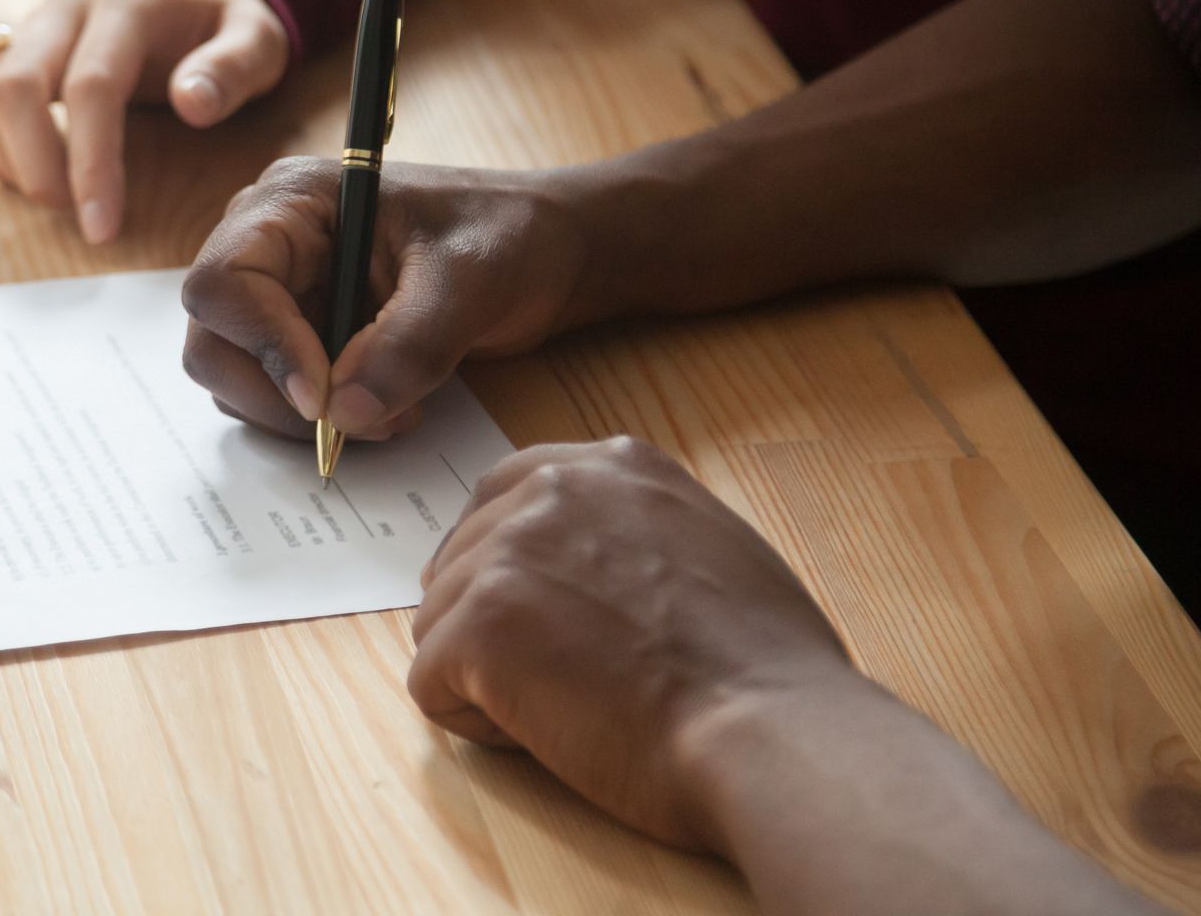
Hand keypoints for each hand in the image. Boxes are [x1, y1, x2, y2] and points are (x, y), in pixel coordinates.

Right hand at [0, 0, 288, 241]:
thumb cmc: (228, 25)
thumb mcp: (259, 40)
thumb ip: (233, 68)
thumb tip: (191, 104)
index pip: (91, 85)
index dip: (90, 162)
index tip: (101, 227)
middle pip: (14, 84)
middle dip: (34, 166)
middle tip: (74, 215)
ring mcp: (32, 16)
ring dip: (5, 157)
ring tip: (57, 195)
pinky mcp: (11, 42)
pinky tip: (35, 171)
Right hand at [180, 157, 591, 437]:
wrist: (548, 252)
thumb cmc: (511, 235)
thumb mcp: (470, 282)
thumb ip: (409, 345)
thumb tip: (344, 413)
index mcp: (295, 202)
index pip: (224, 281)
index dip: (261, 345)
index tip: (322, 396)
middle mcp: (273, 245)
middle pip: (215, 340)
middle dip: (279, 395)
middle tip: (359, 422)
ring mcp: (285, 294)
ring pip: (239, 378)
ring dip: (304, 417)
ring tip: (393, 412)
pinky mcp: (306, 336)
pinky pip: (278, 395)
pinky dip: (322, 420)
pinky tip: (388, 409)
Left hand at [408, 437, 849, 849]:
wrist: (769, 730)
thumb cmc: (765, 670)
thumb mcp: (712, 548)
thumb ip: (636, 532)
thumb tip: (590, 569)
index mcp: (616, 466)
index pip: (508, 491)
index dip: (510, 565)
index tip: (539, 613)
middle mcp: (555, 489)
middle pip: (462, 558)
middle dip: (493, 624)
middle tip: (568, 678)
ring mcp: (510, 551)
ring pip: (441, 623)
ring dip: (489, 678)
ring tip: (577, 708)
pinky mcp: (479, 624)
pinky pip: (431, 683)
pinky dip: (477, 723)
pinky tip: (552, 734)